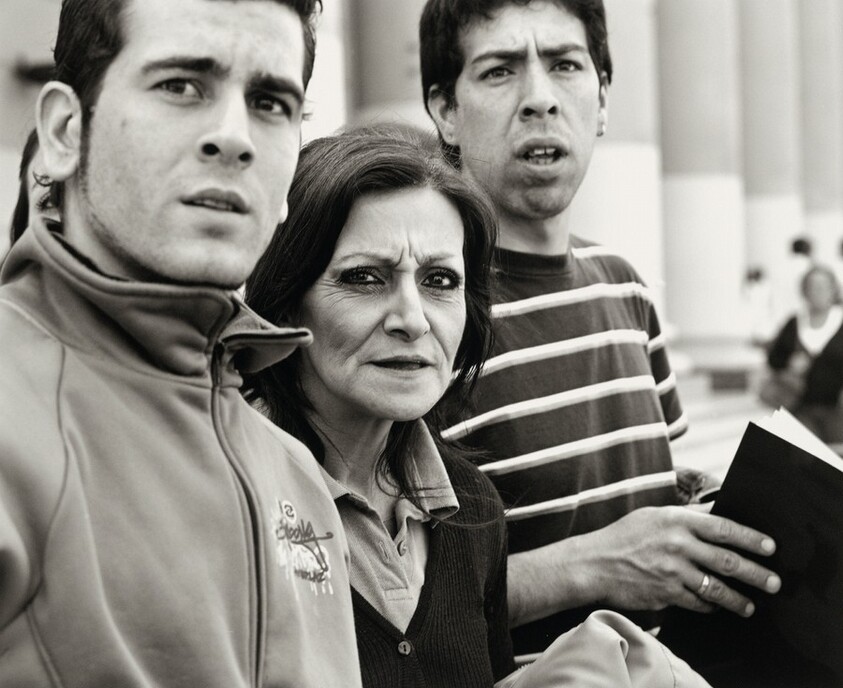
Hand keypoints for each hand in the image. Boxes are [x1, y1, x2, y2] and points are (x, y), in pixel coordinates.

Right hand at [589, 505, 780, 616]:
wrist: (593, 563)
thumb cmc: (622, 536)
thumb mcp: (653, 516)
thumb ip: (686, 517)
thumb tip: (717, 514)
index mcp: (676, 520)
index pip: (723, 527)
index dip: (750, 538)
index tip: (770, 547)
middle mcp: (677, 544)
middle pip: (727, 560)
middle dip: (756, 573)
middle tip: (774, 582)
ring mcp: (672, 571)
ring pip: (716, 588)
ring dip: (738, 599)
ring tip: (750, 605)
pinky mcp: (666, 593)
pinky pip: (698, 602)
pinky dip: (711, 606)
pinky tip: (717, 607)